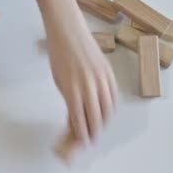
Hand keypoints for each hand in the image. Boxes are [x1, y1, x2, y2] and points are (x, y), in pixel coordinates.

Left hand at [47, 26, 117, 158]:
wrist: (68, 31)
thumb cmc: (58, 55)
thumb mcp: (59, 81)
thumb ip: (69, 100)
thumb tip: (75, 118)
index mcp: (72, 89)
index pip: (80, 119)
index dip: (82, 134)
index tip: (83, 141)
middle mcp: (89, 86)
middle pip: (96, 117)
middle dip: (95, 132)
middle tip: (92, 139)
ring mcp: (101, 78)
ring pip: (108, 108)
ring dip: (105, 121)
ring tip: (100, 127)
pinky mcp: (109, 72)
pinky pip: (114, 95)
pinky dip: (112, 107)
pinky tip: (107, 112)